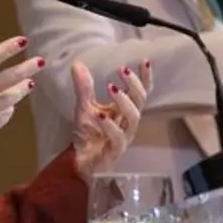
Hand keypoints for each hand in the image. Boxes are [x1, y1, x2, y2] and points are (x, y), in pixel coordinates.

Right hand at [0, 25, 43, 160]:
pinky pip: (0, 120)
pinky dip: (8, 112)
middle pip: (6, 81)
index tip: (23, 41)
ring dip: (20, 91)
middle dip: (25, 69)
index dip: (7, 49)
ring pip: (8, 101)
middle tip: (41, 61)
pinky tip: (11, 107)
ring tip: (30, 83)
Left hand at [70, 60, 152, 178]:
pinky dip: (110, 126)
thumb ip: (84, 87)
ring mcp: (124, 137)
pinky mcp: (115, 151)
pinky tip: (101, 116)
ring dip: (124, 102)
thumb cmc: (89, 134)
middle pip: (139, 102)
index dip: (144, 78)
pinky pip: (117, 138)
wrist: (80, 161)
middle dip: (134, 85)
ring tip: (111, 88)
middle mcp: (128, 123)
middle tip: (123, 70)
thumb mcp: (84, 107)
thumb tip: (77, 64)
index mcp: (124, 111)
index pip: (139, 93)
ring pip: (133, 118)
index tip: (144, 61)